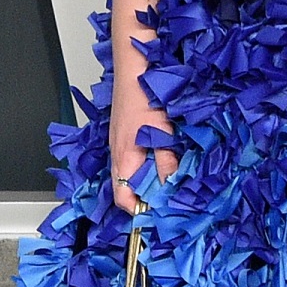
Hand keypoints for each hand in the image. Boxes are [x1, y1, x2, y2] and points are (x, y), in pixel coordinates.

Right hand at [109, 86, 174, 212]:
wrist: (134, 71)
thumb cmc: (144, 97)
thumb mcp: (162, 134)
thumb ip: (165, 161)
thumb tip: (170, 185)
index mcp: (123, 158)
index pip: (123, 197)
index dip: (137, 210)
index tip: (154, 215)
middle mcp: (117, 153)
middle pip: (125, 187)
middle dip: (143, 196)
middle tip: (164, 198)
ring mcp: (118, 143)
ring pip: (128, 172)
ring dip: (144, 179)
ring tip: (163, 179)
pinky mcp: (122, 134)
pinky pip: (129, 158)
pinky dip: (142, 163)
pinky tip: (157, 157)